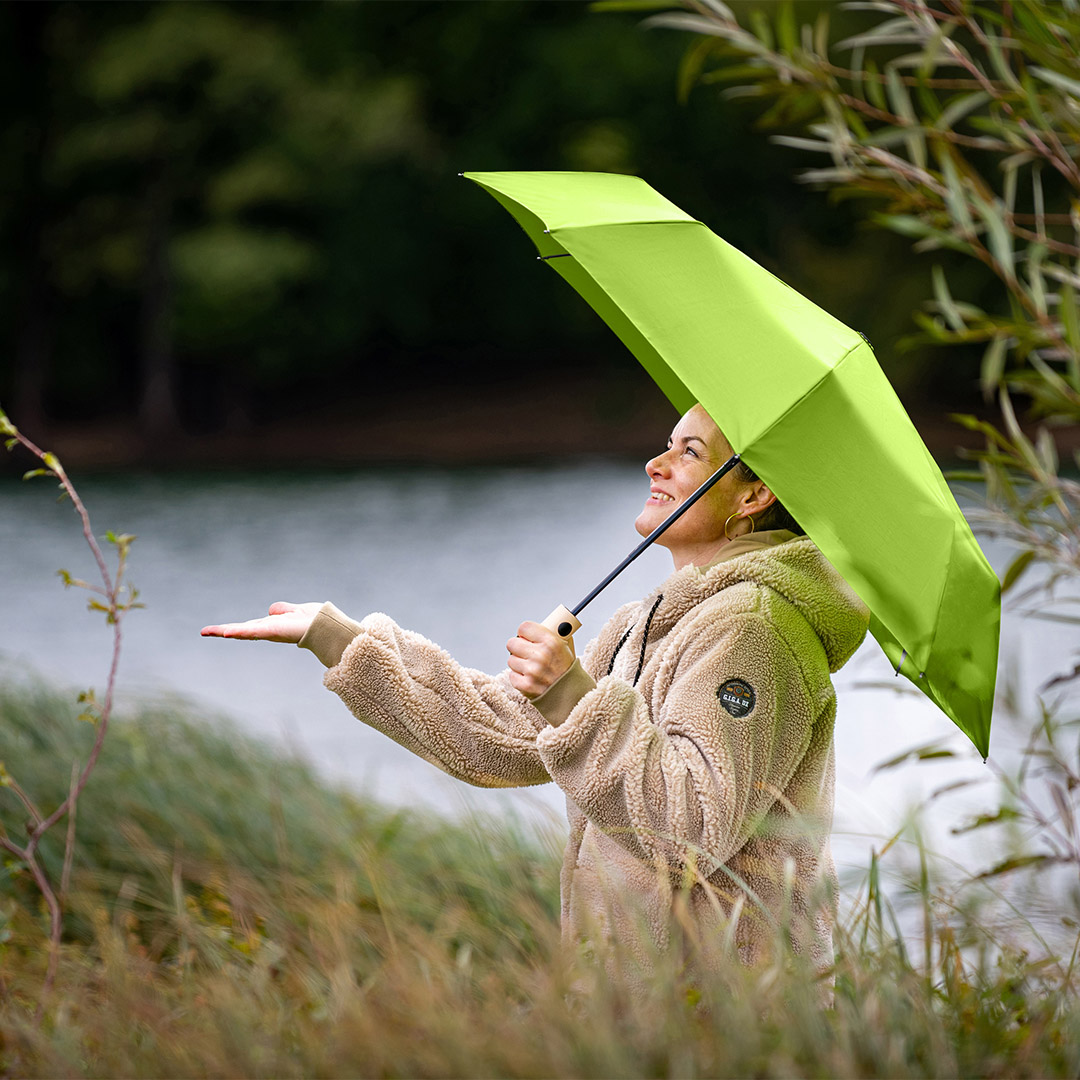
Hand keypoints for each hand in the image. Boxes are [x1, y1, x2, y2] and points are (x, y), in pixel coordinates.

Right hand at [200, 601, 324, 643]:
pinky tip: (227, 632)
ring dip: (225, 631)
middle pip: (241, 630)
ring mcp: (270, 632)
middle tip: (204, 632)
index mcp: (271, 626)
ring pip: (243, 631)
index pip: (249, 626)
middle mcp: (268, 630)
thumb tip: (272, 610)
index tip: (219, 630)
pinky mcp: (273, 631)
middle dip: (222, 631)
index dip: (234, 628)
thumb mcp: (294, 612)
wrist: (326, 626)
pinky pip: (254, 631)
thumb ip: (283, 610)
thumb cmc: (314, 621)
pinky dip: (240, 631)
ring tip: (208, 632)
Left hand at [506, 620, 574, 699]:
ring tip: (530, 667)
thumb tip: (548, 622)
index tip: (526, 636)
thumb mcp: (566, 647)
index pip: (524, 627)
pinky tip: (529, 678)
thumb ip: (554, 634)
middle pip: (512, 643)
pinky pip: (512, 675)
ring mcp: (532, 671)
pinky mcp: (526, 685)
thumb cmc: (567, 670)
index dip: (524, 632)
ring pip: (511, 659)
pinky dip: (518, 677)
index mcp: (551, 642)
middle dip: (518, 647)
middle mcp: (541, 655)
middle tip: (525, 652)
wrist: (572, 696)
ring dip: (518, 663)